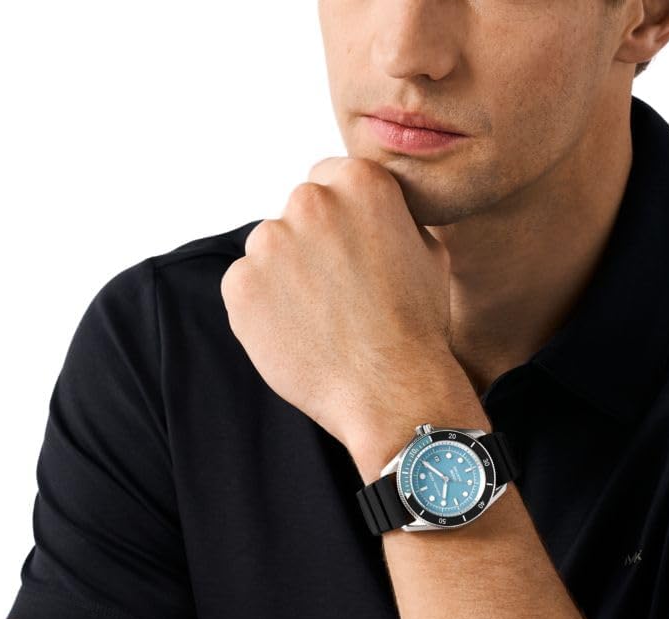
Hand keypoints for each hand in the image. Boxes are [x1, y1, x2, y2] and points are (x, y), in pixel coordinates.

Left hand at [219, 155, 460, 448]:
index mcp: (360, 182)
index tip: (350, 253)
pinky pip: (247, 289)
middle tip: (340, 295)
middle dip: (312, 246)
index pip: (330, 179)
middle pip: (298, 214)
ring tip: (323, 321)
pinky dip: (265, 311)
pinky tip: (301, 336)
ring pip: (270, 252)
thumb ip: (393, 218)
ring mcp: (269, 243)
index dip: (342, 220)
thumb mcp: (427, 252)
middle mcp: (310, 202)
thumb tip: (375, 211)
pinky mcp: (240, 285)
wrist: (391, 390)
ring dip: (287, 278)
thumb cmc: (417, 327)